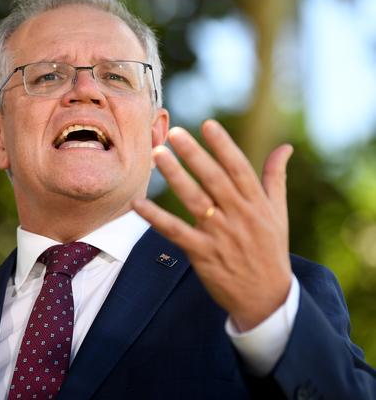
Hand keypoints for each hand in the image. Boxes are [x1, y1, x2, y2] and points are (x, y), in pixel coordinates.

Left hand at [133, 119, 293, 330]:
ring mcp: (219, 235)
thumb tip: (285, 147)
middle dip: (194, 155)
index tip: (208, 124)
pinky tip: (139, 203)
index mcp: (256, 204)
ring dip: (175, 176)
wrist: (266, 299)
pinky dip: (156, 218)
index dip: (223, 146)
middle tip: (175, 133)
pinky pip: (175, 232)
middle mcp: (239, 216)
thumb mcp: (278, 213)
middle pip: (214, 179)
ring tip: (158, 155)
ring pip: (195, 200)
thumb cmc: (270, 250)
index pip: (239, 168)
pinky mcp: (202, 254)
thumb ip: (276, 177)